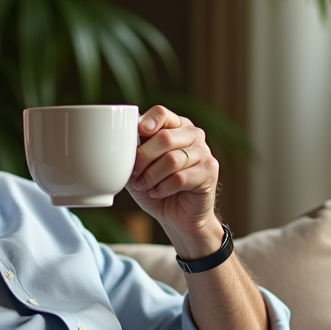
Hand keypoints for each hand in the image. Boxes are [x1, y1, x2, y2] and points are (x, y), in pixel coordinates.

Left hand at [126, 106, 220, 248]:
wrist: (177, 216)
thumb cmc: (156, 187)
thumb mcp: (139, 167)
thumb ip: (132, 151)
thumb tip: (120, 140)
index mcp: (175, 126)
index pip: (162, 113)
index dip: (147, 121)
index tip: (138, 133)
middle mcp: (193, 134)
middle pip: (165, 138)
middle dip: (143, 158)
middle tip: (133, 174)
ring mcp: (204, 152)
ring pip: (172, 160)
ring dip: (151, 176)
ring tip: (144, 185)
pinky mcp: (209, 171)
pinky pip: (180, 178)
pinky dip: (163, 188)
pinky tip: (157, 192)